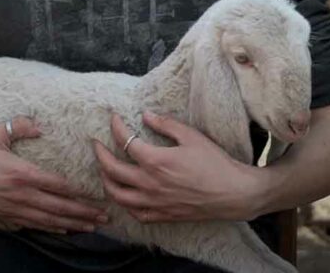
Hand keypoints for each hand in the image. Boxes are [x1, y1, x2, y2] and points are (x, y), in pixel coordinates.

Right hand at [0, 116, 108, 233]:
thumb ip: (19, 126)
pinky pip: (34, 225)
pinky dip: (52, 228)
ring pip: (50, 220)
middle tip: (105, 216)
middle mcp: (22, 195)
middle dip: (85, 212)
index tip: (98, 194)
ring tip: (92, 226)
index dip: (80, 192)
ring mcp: (14, 208)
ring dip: (73, 224)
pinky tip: (64, 229)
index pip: (59, 185)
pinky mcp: (6, 216)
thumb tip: (38, 125)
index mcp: (23, 173)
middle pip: (60, 207)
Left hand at [92, 111, 264, 223]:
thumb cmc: (214, 163)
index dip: (116, 127)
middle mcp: (149, 183)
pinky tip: (126, 195)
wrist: (232, 193)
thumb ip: (166, 124)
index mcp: (155, 161)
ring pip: (118, 195)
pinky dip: (125, 203)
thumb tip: (146, 115)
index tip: (114, 119)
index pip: (125, 141)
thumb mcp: (191, 136)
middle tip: (97, 144)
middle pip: (112, 170)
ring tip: (105, 171)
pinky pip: (135, 213)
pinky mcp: (162, 215)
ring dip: (106, 181)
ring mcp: (153, 202)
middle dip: (100, 154)